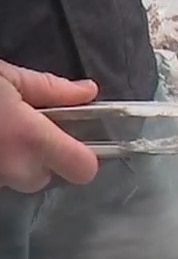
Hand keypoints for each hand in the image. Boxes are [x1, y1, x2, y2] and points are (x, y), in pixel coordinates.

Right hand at [0, 61, 99, 192]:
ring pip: (19, 180)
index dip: (82, 157)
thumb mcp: (5, 78)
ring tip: (1, 133)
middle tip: (21, 130)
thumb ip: (50, 88)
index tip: (71, 139)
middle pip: (45, 178)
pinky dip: (0, 164)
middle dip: (38, 158)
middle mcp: (15, 169)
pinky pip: (2, 180)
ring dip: (14, 162)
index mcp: (31, 139)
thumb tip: (88, 91)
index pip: (84, 168)